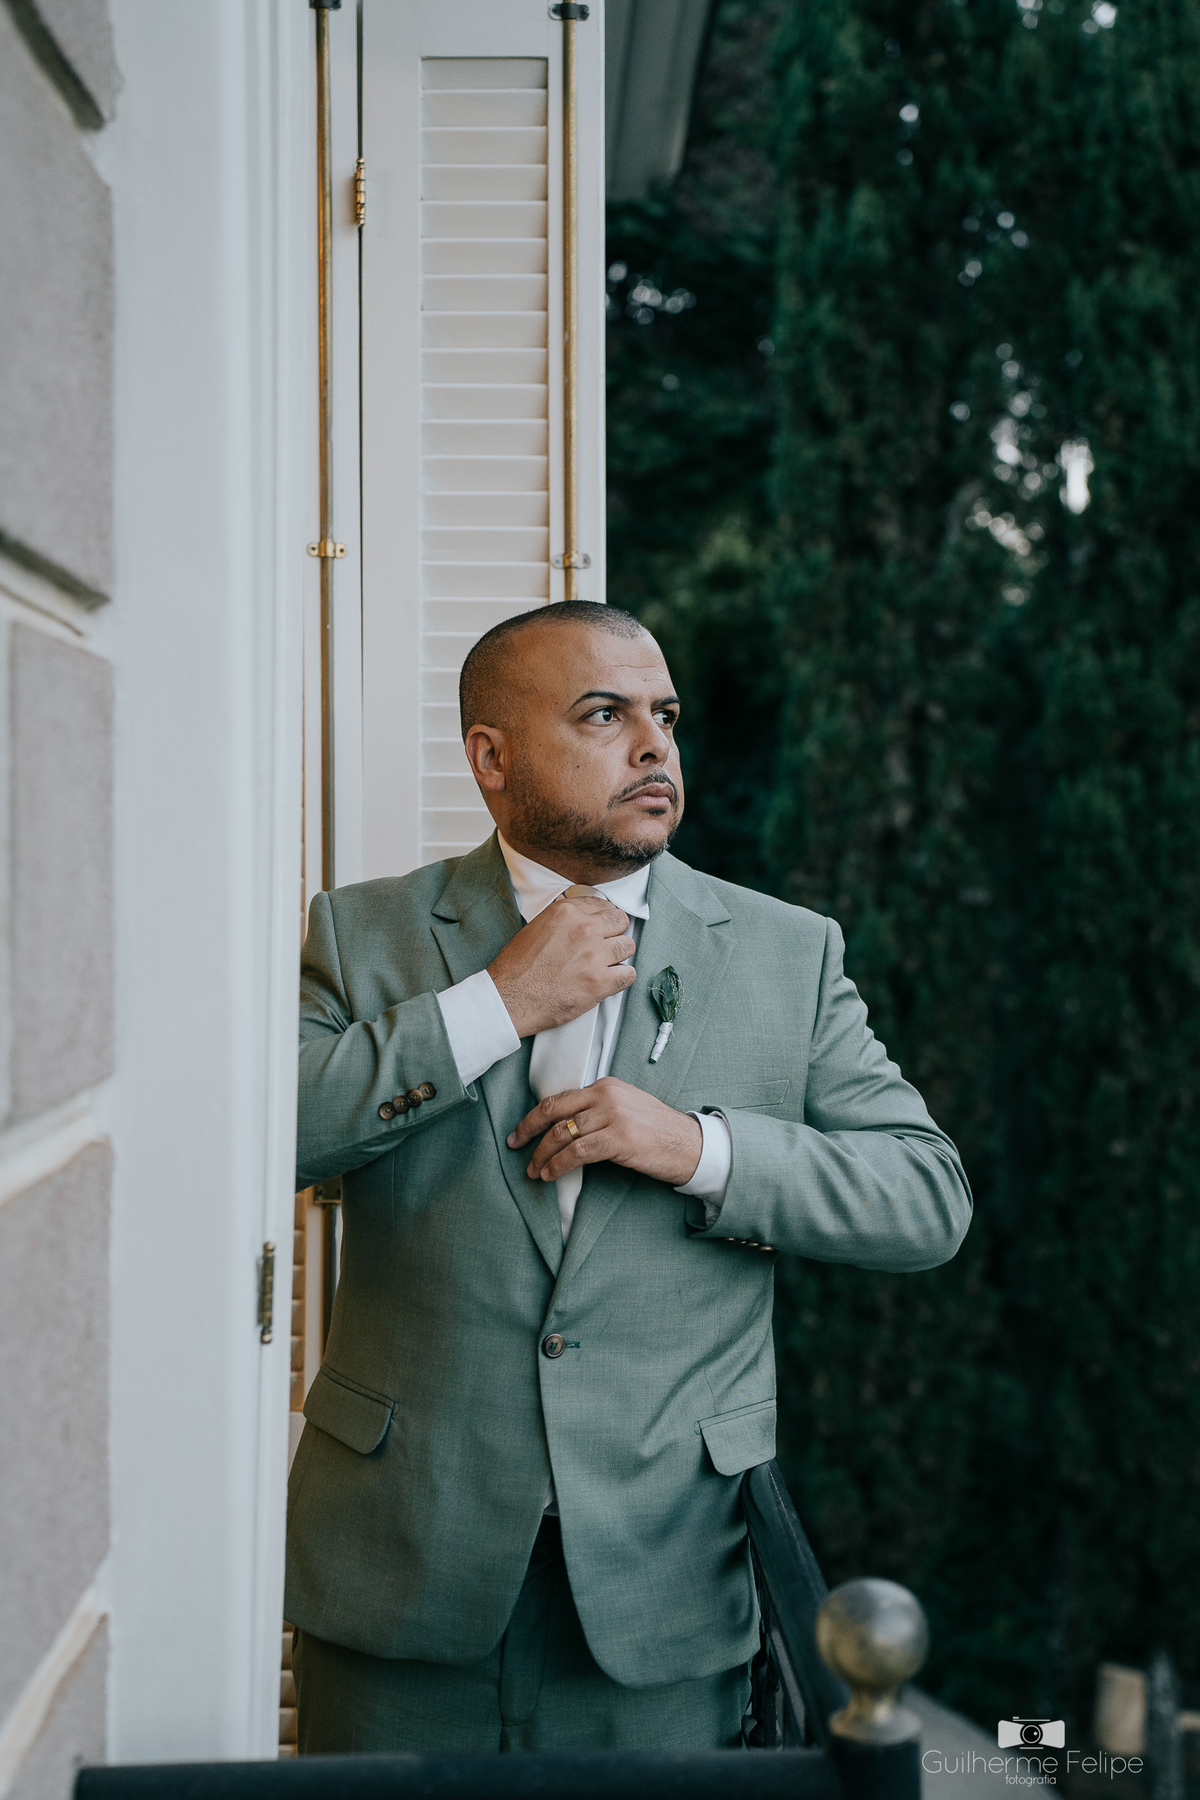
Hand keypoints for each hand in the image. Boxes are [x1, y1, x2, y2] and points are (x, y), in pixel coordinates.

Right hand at [488, 896, 636, 1038]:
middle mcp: (584, 930)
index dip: (603, 918)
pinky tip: (609, 980)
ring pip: (628, 946)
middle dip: (614, 933)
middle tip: (605, 945)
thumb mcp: (534, 928)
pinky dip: (621, 978)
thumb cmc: (516, 968)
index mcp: (567, 913)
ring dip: (619, 956)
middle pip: (620, 922)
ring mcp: (594, 956)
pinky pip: (629, 974)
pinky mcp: (600, 982)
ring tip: (606, 964)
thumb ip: (559, 917)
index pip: (602, 905)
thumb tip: (571, 908)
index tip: (602, 926)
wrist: (509, 998)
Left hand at [507, 1077, 702, 1187]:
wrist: (690, 1144)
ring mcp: (613, 1116)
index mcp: (605, 1085)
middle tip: (515, 1146)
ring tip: (534, 1171)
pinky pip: (578, 1152)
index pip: (560, 1099)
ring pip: (562, 1134)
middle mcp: (606, 1095)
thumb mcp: (626, 1108)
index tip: (521, 1131)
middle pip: (554, 1111)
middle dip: (529, 1130)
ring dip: (542, 1155)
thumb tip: (564, 1127)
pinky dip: (559, 1165)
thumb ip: (598, 1109)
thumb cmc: (657, 1131)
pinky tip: (551, 1174)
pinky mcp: (619, 1138)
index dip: (535, 1116)